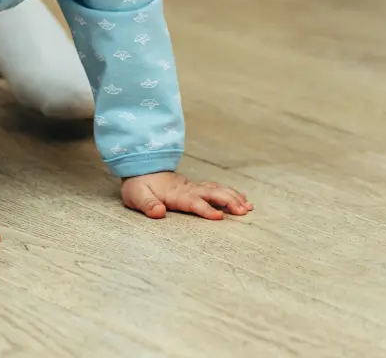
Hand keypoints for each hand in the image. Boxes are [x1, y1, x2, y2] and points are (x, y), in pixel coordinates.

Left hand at [122, 172, 253, 220]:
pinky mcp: (196, 188)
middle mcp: (187, 189)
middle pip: (211, 193)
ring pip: (216, 190)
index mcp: (175, 194)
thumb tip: (159, 213)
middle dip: (228, 201)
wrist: (139, 168)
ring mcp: (193, 187)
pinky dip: (231, 193)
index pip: (193, 201)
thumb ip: (147, 204)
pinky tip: (243, 198)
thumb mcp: (136, 196)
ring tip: (249, 207)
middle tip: (245, 211)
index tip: (220, 216)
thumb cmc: (138, 186)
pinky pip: (216, 189)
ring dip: (233, 197)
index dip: (205, 209)